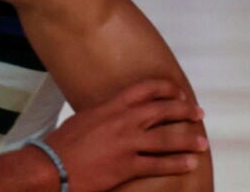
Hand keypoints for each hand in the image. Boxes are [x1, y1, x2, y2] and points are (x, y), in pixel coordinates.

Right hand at [42, 79, 207, 191]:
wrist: (51, 165)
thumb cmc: (62, 144)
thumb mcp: (82, 120)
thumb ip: (102, 115)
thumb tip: (112, 114)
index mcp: (108, 108)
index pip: (142, 90)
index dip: (164, 89)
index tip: (177, 92)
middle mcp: (120, 122)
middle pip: (160, 110)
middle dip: (183, 110)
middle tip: (197, 112)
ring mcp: (126, 144)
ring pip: (166, 138)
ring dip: (187, 139)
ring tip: (202, 141)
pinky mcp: (127, 165)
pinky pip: (159, 164)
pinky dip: (177, 163)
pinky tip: (189, 163)